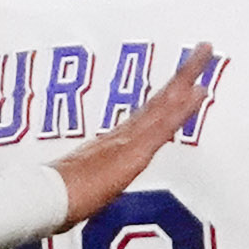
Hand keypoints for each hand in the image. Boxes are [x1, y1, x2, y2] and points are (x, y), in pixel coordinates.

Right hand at [51, 43, 218, 225]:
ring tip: (206, 53)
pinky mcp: (134, 152)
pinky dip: (183, 108)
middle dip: (183, 75)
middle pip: (160, 99)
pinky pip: (164, 126)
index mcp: (113, 142)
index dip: (168, 96)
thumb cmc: (55, 198)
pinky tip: (199, 93)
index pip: (148, 114)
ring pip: (165, 103)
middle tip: (203, 48)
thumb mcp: (80, 187)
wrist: (42, 199)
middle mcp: (123, 134)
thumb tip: (84, 186)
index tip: (186, 79)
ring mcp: (128, 139)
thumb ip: (87, 181)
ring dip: (187, 78)